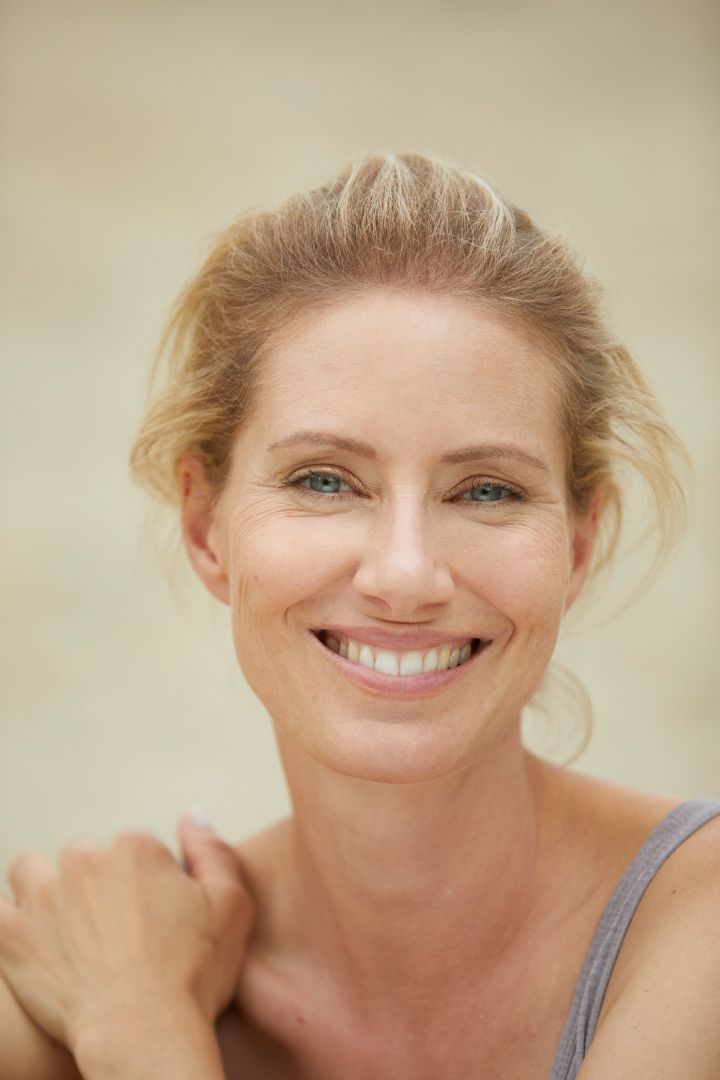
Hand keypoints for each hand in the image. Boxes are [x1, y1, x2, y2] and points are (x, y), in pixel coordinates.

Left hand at [0, 815, 253, 1055]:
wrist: (144, 1035)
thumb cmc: (193, 975)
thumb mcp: (232, 906)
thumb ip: (212, 851)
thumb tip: (191, 815)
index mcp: (135, 849)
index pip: (132, 849)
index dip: (144, 883)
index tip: (151, 918)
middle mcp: (85, 861)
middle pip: (82, 858)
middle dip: (93, 885)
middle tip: (110, 930)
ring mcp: (43, 897)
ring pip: (31, 873)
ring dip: (43, 892)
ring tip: (64, 929)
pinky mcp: (12, 936)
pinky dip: (10, 923)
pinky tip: (30, 941)